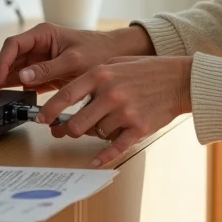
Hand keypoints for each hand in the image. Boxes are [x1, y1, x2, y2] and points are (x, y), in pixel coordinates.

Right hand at [0, 23, 155, 93]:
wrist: (114, 57)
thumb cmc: (98, 51)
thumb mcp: (74, 60)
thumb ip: (48, 68)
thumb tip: (24, 76)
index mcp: (44, 34)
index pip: (14, 45)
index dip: (2, 62)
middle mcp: (39, 45)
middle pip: (9, 58)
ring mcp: (40, 59)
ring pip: (13, 69)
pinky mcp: (44, 73)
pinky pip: (23, 80)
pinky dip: (12, 87)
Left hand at [38, 56, 192, 166]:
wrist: (180, 80)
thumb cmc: (149, 70)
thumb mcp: (117, 62)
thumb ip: (95, 75)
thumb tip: (71, 94)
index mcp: (102, 74)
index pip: (66, 95)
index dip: (50, 110)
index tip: (41, 118)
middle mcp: (111, 93)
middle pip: (77, 123)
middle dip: (70, 129)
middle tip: (69, 129)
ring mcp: (125, 112)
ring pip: (97, 134)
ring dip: (97, 132)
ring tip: (106, 123)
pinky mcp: (138, 128)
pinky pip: (114, 148)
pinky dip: (103, 156)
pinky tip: (95, 160)